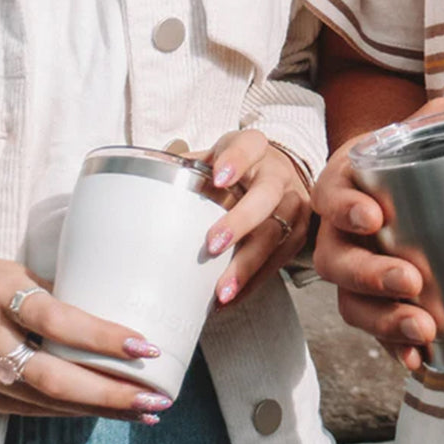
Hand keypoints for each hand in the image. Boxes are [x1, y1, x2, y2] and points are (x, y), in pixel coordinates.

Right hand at [0, 254, 172, 421]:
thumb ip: (49, 293)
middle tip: (157, 399)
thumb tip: (108, 310)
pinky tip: (100, 413)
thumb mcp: (7, 272)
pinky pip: (25, 409)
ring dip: (97, 410)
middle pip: (54, 377)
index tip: (148, 347)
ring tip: (143, 412)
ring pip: (43, 401)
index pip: (57, 321)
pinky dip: (65, 412)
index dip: (103, 338)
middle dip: (111, 394)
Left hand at [198, 130, 311, 304]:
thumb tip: (143, 180)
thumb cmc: (239, 168)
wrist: (281, 175)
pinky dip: (253, 281)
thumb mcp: (218, 156)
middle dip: (240, 222)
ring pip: (275, 235)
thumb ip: (188, 166)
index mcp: (256, 148)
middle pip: (265, 197)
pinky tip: (231, 296)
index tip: (218, 179)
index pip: (249, 147)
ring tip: (222, 290)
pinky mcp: (300, 234)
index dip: (236, 161)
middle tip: (213, 244)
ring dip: (247, 265)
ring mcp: (294, 205)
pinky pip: (278, 260)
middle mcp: (279, 175)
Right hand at [312, 97, 443, 370]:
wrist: (396, 180)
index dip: (345, 209)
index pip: (330, 196)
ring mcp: (352, 270)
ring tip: (423, 329)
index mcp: (344, 184)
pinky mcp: (370, 300)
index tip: (375, 217)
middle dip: (370, 276)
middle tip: (411, 280)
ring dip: (382, 320)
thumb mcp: (428, 127)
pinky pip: (371, 330)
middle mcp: (338, 232)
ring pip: (349, 302)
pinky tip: (419, 360)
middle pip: (335, 261)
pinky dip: (391, 347)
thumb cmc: (411, 154)